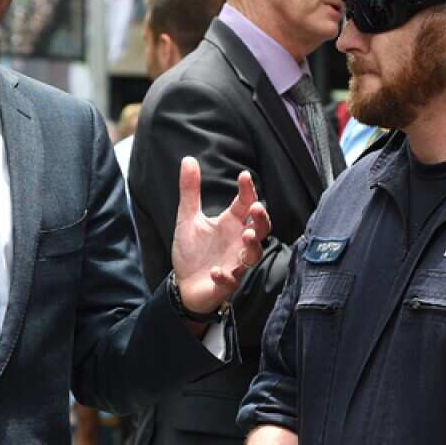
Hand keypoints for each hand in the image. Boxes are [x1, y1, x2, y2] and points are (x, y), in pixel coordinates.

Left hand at [170, 156, 271, 314]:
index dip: (248, 190)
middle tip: (256, 208)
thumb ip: (190, 191)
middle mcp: (238, 242)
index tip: (244, 176)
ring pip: (253, 255)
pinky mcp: (226, 283)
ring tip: (247, 236)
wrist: (184, 285)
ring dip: (252, 246)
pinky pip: (231, 280)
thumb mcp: (187, 217)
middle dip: (262, 219)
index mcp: (231, 223)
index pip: (246, 203)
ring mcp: (235, 263)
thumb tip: (188, 159)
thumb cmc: (192, 251)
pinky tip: (216, 271)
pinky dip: (225, 277)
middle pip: (261, 228)